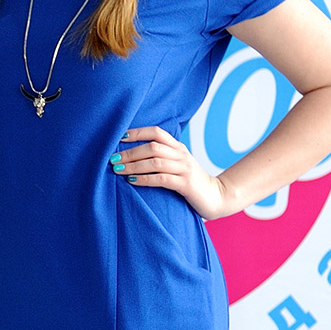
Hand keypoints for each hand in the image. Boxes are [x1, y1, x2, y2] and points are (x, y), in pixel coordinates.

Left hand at [112, 128, 230, 220]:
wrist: (217, 197)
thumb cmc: (190, 182)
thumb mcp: (177, 165)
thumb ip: (161, 158)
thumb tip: (132, 156)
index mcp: (178, 148)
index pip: (156, 132)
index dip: (137, 132)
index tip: (119, 138)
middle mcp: (181, 155)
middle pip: (152, 147)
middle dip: (130, 152)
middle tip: (113, 159)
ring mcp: (184, 169)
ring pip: (155, 161)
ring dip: (133, 165)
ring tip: (117, 170)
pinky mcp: (186, 184)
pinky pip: (161, 179)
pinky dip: (144, 179)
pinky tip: (131, 181)